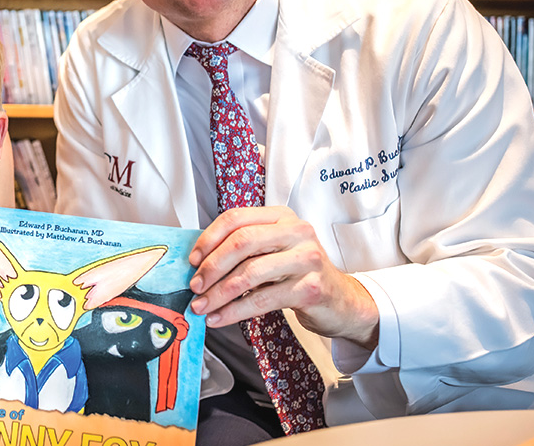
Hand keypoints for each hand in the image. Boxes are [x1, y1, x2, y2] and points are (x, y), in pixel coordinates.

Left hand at [188, 206, 379, 348]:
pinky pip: (262, 299)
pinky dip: (235, 311)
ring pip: (250, 272)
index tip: (192, 260)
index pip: (236, 218)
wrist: (341, 301)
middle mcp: (297, 231)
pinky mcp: (311, 287)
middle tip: (194, 286)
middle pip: (241, 242)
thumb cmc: (298, 274)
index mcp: (281, 216)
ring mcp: (307, 258)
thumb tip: (197, 264)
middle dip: (211, 267)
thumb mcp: (272, 251)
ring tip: (201, 307)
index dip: (209, 239)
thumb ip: (243, 249)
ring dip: (219, 293)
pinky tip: (219, 317)